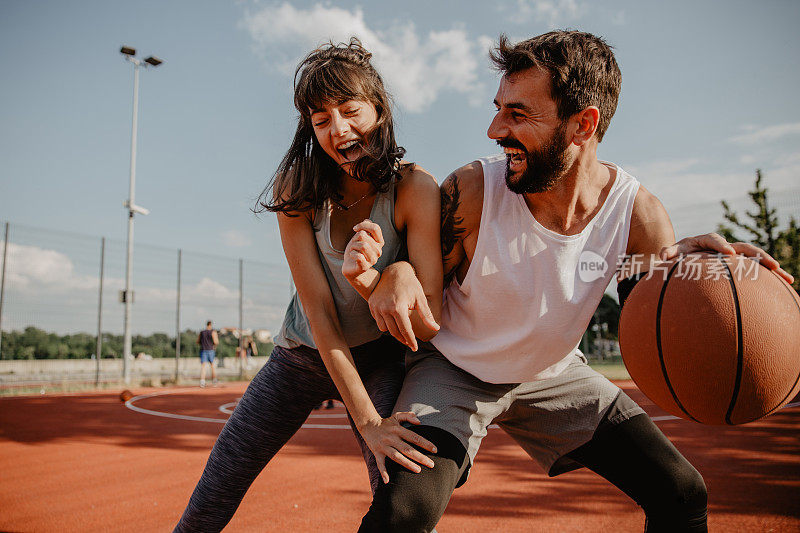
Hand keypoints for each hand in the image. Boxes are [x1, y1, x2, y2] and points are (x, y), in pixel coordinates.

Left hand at [342, 219, 383, 280]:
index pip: (375, 228)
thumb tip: (367, 220)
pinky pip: (358, 256)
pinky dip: (352, 254)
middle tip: (354, 246)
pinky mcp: (365, 267)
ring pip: (362, 245)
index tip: (355, 229)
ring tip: (353, 251)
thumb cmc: (356, 250)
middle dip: (354, 239)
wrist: (351, 267)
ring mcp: (373, 259)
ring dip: (353, 246)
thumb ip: (365, 228)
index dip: (363, 225)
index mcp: (379, 242)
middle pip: (364, 236)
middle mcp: (378, 250)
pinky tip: (352, 256)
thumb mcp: (359, 236)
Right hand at [359, 412, 437, 483]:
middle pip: (407, 449)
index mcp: (398, 430)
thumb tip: (419, 422)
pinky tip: (387, 481)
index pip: (414, 437)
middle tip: (432, 464)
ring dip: (407, 464)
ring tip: (418, 470)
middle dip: (420, 457)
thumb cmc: (386, 422)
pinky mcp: (377, 452)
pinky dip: (383, 472)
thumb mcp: (397, 416)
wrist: (367, 424)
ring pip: (396, 457)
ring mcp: (384, 446)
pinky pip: (380, 463)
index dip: (425, 443)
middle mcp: (391, 438)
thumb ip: (408, 416)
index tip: (435, 450)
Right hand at [367, 262, 438, 350]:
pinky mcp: (371, 305)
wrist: (394, 271)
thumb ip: (426, 315)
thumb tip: (436, 328)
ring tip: (402, 332)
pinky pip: (378, 321)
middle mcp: (385, 308)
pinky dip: (385, 324)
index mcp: (398, 308)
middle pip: (394, 332)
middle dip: (403, 339)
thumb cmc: (410, 285)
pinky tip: (393, 322)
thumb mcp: (420, 298)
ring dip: (394, 332)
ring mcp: (376, 307)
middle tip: (410, 342)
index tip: (415, 348)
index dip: (411, 341)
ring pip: (384, 328)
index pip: (405, 330)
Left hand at [660, 233, 793, 283]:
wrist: (688, 256)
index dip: (721, 245)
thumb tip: (661, 255)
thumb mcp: (673, 253)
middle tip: (770, 264)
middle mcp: (724, 246)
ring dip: (771, 267)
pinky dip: (772, 277)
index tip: (728, 253)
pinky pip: (758, 271)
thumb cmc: (679, 255)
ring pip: (756, 259)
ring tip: (786, 276)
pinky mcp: (740, 266)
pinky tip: (787, 285)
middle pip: (744, 247)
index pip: (714, 239)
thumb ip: (668, 253)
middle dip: (757, 255)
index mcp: (706, 241)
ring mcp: (735, 256)